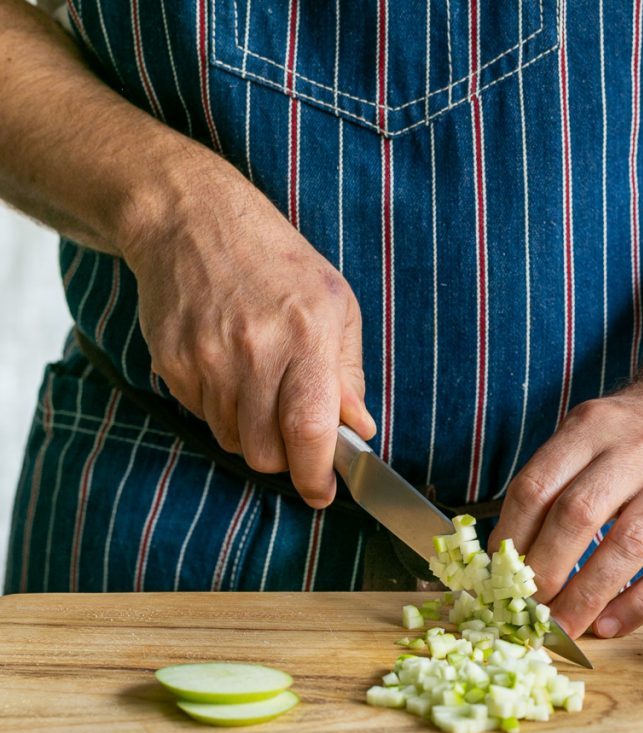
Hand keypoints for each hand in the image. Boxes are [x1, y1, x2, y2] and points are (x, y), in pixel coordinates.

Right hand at [123, 157, 375, 508]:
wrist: (192, 219)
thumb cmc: (276, 261)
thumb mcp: (335, 304)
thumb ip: (348, 373)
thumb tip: (358, 429)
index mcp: (306, 336)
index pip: (309, 430)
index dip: (316, 475)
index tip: (322, 493)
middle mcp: (255, 352)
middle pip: (265, 454)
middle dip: (283, 460)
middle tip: (292, 437)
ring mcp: (208, 360)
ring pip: (232, 441)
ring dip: (251, 432)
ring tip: (258, 385)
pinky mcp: (174, 364)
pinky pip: (201, 417)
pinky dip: (219, 409)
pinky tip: (227, 369)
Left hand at [489, 383, 642, 637]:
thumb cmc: (628, 435)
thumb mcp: (583, 434)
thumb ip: (549, 482)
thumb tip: (505, 555)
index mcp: (591, 427)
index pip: (537, 487)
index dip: (511, 537)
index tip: (498, 574)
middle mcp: (636, 449)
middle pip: (578, 515)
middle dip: (545, 571)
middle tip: (528, 608)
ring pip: (627, 546)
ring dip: (586, 596)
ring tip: (561, 628)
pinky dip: (637, 605)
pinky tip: (608, 625)